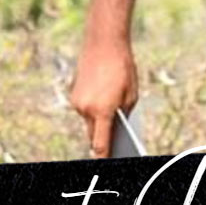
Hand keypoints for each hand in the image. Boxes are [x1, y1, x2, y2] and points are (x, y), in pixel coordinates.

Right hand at [69, 35, 137, 158]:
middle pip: (93, 134)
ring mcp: (77, 100)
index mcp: (101, 112)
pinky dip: (93, 108)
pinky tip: (105, 99)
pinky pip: (84, 108)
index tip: (108, 162)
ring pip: (88, 120)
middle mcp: (85, 108)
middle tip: (117, 141)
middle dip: (103, 137)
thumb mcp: (131, 96)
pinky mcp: (74, 92)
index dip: (104, 156)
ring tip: (112, 113)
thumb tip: (118, 128)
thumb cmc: (122, 68)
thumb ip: (123, 116)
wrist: (103, 42)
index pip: (100, 144)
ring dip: (98, 120)